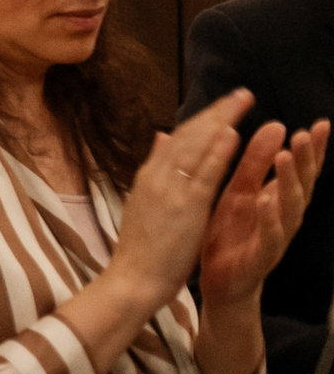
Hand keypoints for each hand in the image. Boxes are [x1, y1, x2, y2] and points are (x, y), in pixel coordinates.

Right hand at [109, 91, 250, 303]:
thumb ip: (155, 167)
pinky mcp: (185, 207)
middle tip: (242, 94)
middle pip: (189, 134)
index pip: (179, 138)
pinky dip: (217, 152)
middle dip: (217, 112)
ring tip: (242, 103)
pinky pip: (204, 174)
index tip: (225, 105)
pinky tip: (232, 135)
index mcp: (150, 175)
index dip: (204, 118)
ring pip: (196, 147)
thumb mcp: (144, 201)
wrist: (132, 279)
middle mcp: (158, 175)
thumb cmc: (141, 247)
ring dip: (220, 121)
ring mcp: (170, 189)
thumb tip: (161, 136)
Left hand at [200, 114, 326, 311]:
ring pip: (290, 208)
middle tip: (304, 134)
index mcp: (278, 197)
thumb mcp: (241, 190)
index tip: (322, 124)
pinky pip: (270, 237)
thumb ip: (257, 161)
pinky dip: (269, 218)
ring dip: (289, 183)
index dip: (313, 148)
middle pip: (301, 185)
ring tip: (286, 158)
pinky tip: (265, 200)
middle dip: (305, 160)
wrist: (222, 281)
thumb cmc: (233, 231)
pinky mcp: (262, 256)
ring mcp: (277, 237)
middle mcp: (284, 216)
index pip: (301, 169)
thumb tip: (277, 125)